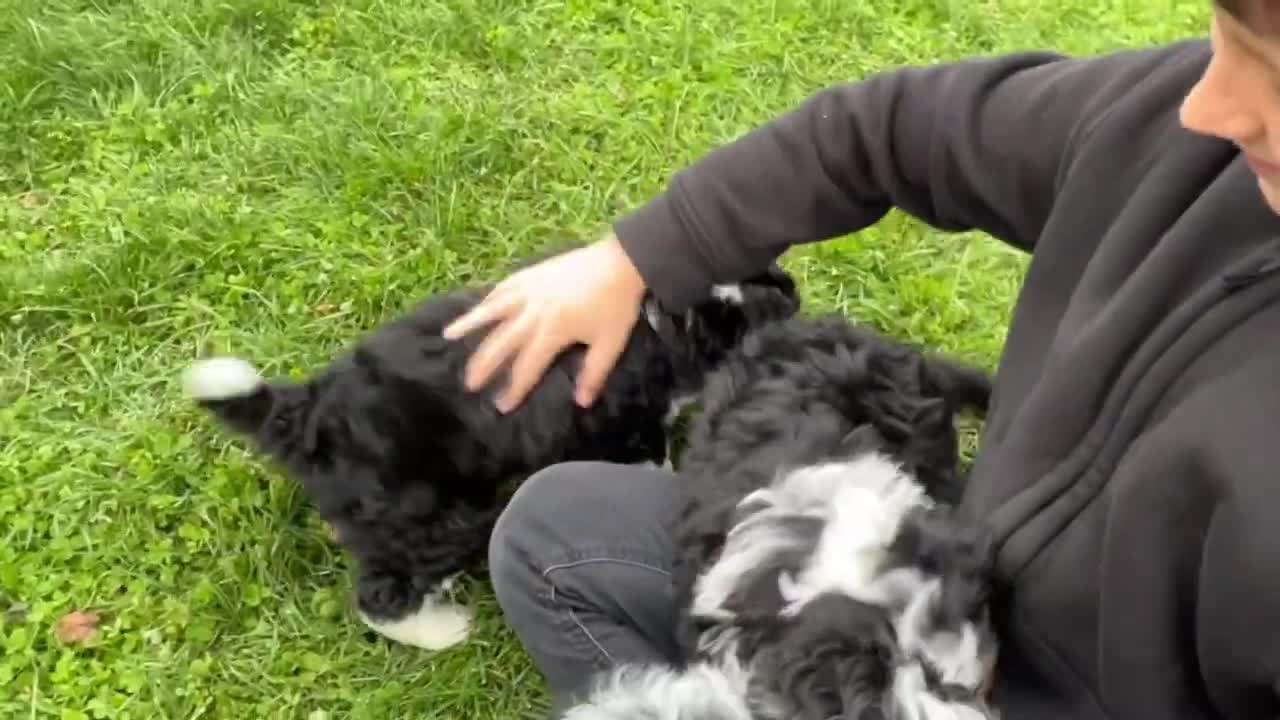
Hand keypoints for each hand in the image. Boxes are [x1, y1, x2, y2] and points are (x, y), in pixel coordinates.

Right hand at [443, 233, 647, 412]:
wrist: (622, 261)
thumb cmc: (617, 304)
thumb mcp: (610, 343)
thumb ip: (594, 373)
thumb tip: (580, 402)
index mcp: (553, 330)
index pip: (527, 366)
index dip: (514, 388)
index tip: (501, 406)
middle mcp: (533, 311)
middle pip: (501, 342)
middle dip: (484, 365)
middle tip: (469, 384)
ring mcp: (529, 289)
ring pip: (492, 310)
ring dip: (470, 324)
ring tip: (448, 336)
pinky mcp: (531, 274)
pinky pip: (502, 288)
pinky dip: (488, 300)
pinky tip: (479, 307)